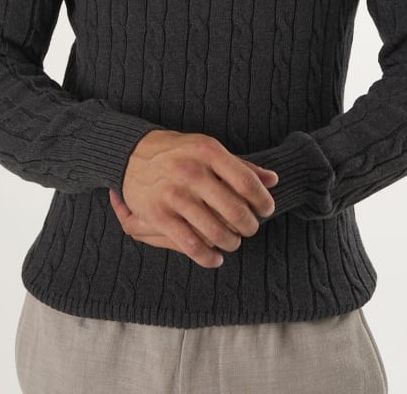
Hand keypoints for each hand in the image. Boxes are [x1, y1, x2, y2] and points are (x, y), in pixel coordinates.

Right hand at [117, 130, 277, 267]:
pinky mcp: (158, 215)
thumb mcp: (208, 149)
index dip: (262, 201)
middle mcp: (191, 171)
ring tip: (232, 240)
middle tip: (250, 228)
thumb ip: (241, 165)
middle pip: (235, 210)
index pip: (247, 182)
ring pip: (216, 232)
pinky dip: (209, 257)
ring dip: (231, 242)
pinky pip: (191, 246)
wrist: (132, 153)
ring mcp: (174, 194)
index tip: (266, 209)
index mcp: (207, 151)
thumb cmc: (179, 152)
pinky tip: (216, 257)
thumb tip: (273, 180)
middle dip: (249, 226)